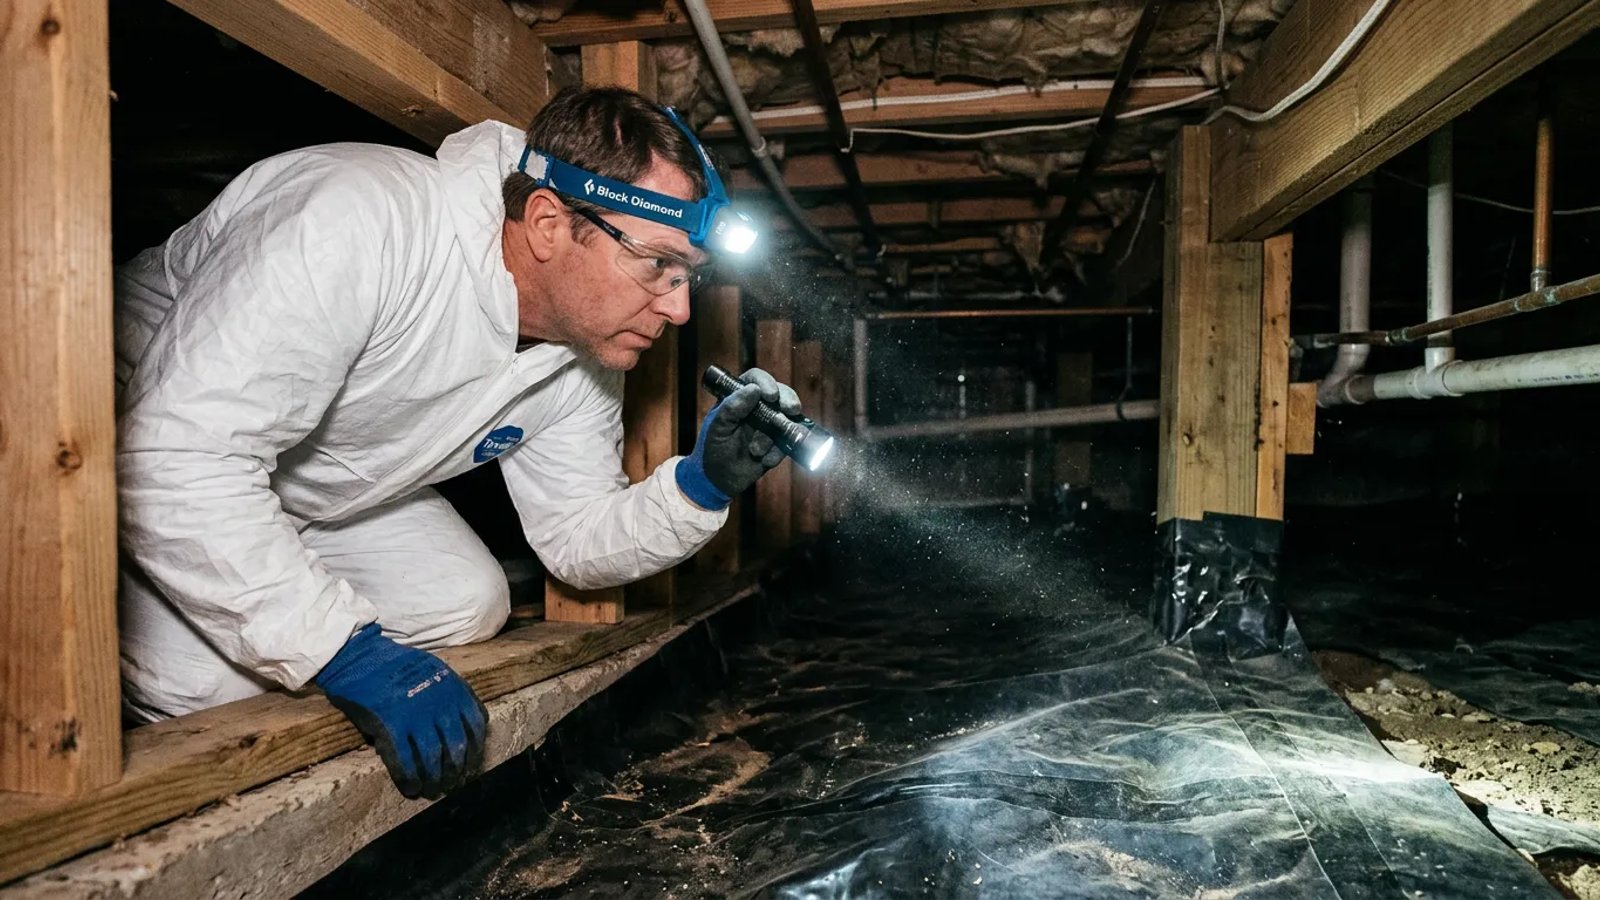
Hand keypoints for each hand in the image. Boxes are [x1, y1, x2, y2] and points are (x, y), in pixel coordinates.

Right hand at [314, 623, 487, 798]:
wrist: (361, 657)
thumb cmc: (398, 665)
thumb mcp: (436, 671)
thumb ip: (453, 695)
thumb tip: (468, 726)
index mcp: (454, 689)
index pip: (476, 726)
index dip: (475, 751)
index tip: (471, 766)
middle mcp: (440, 704)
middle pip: (456, 747)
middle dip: (457, 771)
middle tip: (454, 785)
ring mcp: (415, 716)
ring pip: (433, 758)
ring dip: (435, 779)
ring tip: (433, 791)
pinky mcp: (390, 726)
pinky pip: (405, 760)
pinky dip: (410, 778)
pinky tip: (411, 788)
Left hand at [676, 367, 801, 509]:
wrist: (718, 481)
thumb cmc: (712, 449)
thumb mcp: (717, 428)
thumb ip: (732, 407)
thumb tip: (753, 389)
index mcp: (739, 397)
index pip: (755, 379)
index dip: (766, 382)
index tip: (770, 395)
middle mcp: (757, 407)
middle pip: (780, 394)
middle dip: (788, 400)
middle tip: (790, 410)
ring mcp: (770, 425)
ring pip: (787, 418)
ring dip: (776, 435)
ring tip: (756, 451)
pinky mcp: (778, 443)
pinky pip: (788, 442)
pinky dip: (779, 452)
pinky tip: (765, 461)